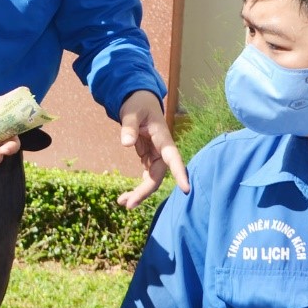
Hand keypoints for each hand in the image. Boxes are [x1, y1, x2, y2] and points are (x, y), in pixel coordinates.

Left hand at [114, 90, 189, 209]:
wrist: (139, 102)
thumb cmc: (138, 105)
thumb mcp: (131, 112)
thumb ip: (128, 126)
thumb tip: (126, 143)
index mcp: (163, 138)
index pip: (173, 158)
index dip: (179, 173)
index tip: (186, 189)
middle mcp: (162, 150)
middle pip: (158, 175)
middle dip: (145, 191)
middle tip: (128, 205)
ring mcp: (156, 156)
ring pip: (152, 179)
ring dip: (139, 193)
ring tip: (122, 203)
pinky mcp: (149, 158)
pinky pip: (146, 176)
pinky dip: (137, 187)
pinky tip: (125, 197)